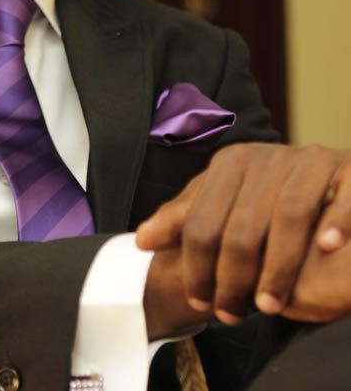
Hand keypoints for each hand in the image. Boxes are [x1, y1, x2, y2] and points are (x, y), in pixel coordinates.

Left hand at [136, 143, 350, 324]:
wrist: (326, 181)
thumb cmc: (267, 202)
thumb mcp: (223, 205)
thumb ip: (185, 220)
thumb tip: (141, 240)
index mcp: (231, 163)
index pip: (202, 220)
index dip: (196, 265)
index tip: (199, 300)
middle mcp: (268, 157)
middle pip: (242, 224)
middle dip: (234, 277)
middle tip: (232, 314)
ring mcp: (309, 160)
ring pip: (289, 215)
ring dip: (279, 266)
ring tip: (269, 306)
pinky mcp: (347, 167)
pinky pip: (342, 195)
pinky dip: (336, 220)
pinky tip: (327, 247)